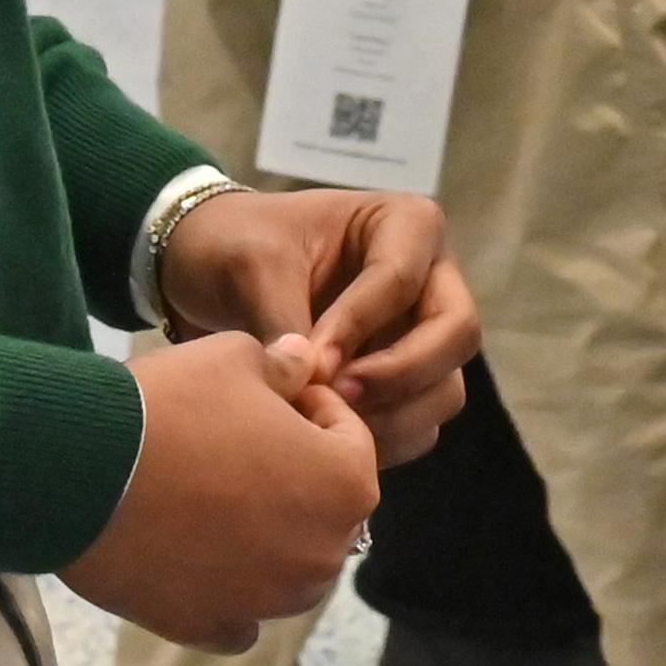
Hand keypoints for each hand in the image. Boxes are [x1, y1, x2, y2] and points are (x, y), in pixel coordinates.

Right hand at [61, 331, 380, 649]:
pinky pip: (238, 616)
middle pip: (325, 509)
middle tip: (242, 443)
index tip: (272, 395)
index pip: (351, 440)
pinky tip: (196, 558)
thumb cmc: (172, 406)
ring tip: (215, 496)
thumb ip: (283, 365)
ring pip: (289, 568)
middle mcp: (320, 555)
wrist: (78, 471)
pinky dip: (226, 592)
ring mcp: (266, 602)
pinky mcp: (208, 628)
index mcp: (345, 486)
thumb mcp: (235, 358)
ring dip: (268, 536)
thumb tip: (302, 362)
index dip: (313, 408)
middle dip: (297, 474)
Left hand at [157, 183, 481, 455]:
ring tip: (327, 424)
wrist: (209, 274)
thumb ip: (286, 320)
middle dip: (401, 374)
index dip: (358, 326)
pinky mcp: (405, 383)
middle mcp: (432, 278)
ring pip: (447, 386)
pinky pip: (421, 424)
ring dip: (396, 417)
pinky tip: (330, 440)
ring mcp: (422, 335)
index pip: (402, 279)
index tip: (307, 363)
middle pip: (456, 333)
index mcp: (405, 225)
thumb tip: (314, 384)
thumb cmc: (236, 246)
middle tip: (338, 398)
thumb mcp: (254, 266)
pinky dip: (385, 441)